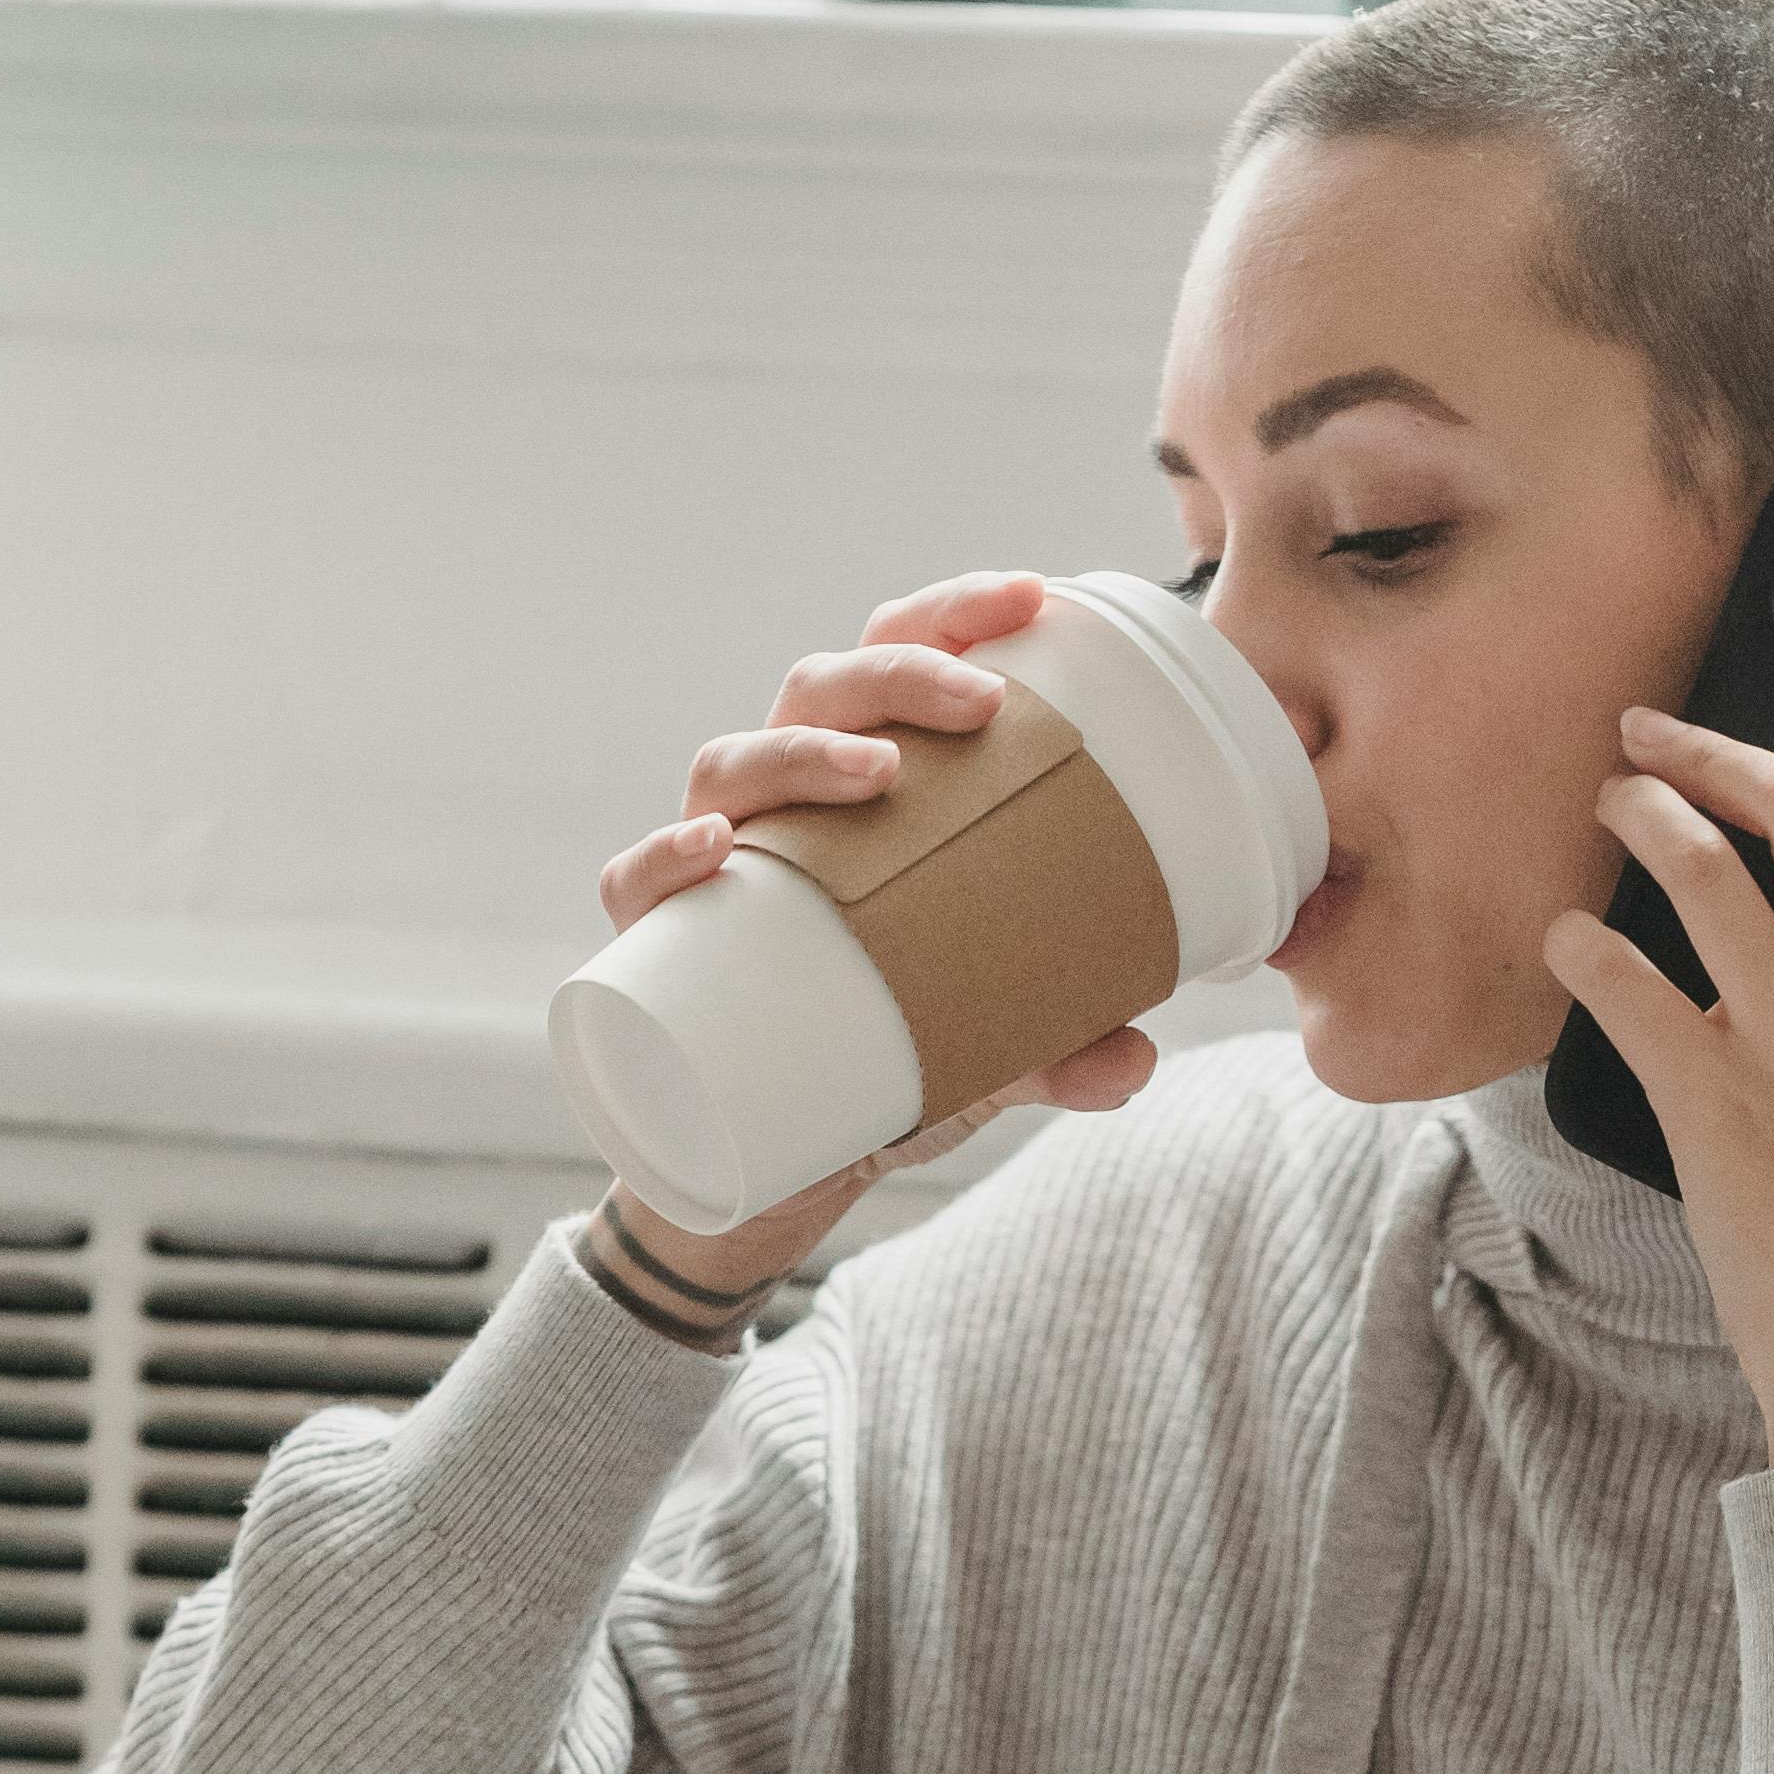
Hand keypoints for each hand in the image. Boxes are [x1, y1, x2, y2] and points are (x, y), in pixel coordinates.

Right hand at [593, 570, 1162, 1310]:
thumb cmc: (881, 1062)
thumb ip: (1057, 1051)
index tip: (1032, 597)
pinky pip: (636, 885)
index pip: (895, 658)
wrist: (771, 1177)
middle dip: (898, 676)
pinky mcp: (655, 947)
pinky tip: (713, 850)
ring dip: (801, 751)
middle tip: (980, 706)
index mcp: (859, 787)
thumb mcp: (984, 1056)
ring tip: (873, 773)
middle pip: (818, 688)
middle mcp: (782, 803)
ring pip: (731, 763)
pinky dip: (664, 857)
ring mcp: (714, 866)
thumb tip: (1136, 1057)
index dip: (953, 615)